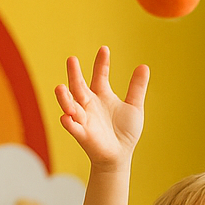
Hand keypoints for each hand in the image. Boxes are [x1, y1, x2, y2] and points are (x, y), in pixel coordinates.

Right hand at [54, 46, 148, 168]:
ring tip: (60, 87)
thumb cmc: (125, 131)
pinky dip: (69, 122)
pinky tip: (66, 116)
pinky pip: (73, 127)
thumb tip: (144, 66)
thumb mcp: (134, 107)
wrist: (120, 155)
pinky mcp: (82, 134)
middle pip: (79, 86)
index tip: (104, 49)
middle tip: (72, 60)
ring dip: (64, 98)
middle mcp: (89, 104)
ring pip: (70, 105)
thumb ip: (136, 88)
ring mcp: (84, 118)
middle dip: (74, 74)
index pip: (100, 75)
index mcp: (101, 95)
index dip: (102, 63)